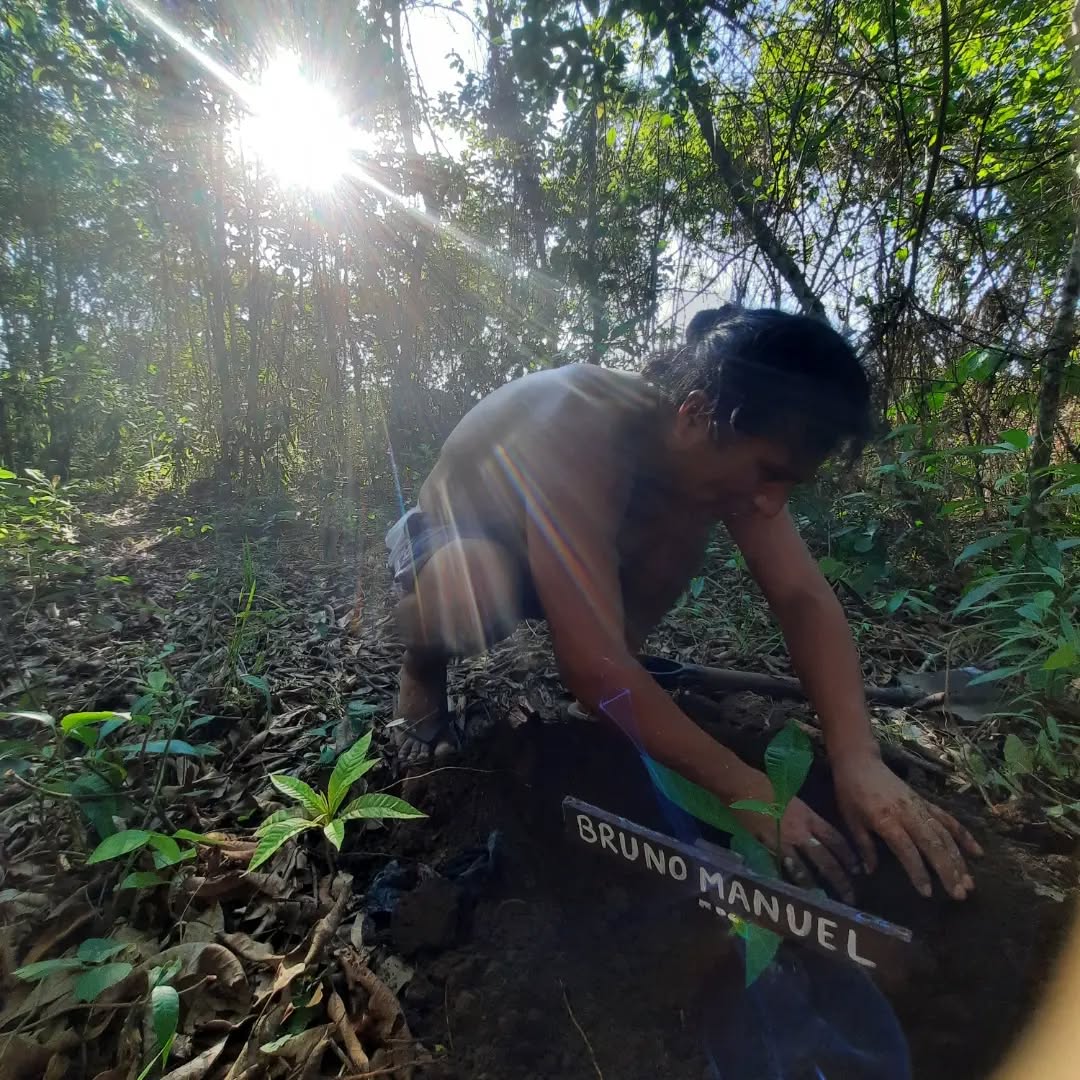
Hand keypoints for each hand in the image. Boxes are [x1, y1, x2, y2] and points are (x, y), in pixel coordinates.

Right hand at [735, 795, 859, 902]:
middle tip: (850, 896)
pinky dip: (786, 881)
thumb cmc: (766, 784)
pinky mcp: (765, 848)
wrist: (741, 786)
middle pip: (824, 859)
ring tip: (824, 901)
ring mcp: (782, 842)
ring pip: (803, 870)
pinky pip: (779, 869)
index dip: (848, 856)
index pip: (835, 840)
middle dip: (839, 879)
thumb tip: (814, 831)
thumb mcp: (794, 798)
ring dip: (815, 887)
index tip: (859, 870)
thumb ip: (805, 816)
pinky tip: (791, 894)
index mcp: (808, 817)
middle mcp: (800, 833)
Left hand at [833, 753, 982, 899]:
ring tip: (969, 883)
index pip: (906, 849)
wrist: (859, 762)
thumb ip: (864, 846)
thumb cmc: (851, 792)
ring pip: (945, 835)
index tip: (927, 893)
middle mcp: (908, 814)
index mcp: (886, 819)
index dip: (918, 871)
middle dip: (948, 871)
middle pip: (933, 844)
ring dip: (959, 859)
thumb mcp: (850, 820)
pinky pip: (948, 819)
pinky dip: (964, 835)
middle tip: (959, 894)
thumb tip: (870, 872)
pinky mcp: (926, 802)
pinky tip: (977, 852)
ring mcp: (920, 807)